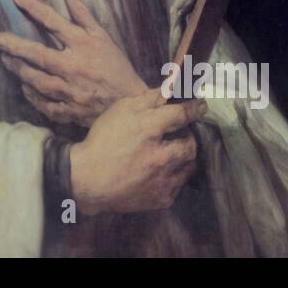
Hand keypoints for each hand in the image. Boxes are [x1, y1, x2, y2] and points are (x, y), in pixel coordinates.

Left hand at [0, 0, 145, 126]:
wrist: (130, 102)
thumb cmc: (115, 66)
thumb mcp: (102, 36)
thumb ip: (81, 13)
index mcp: (84, 45)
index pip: (53, 21)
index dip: (33, 7)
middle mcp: (76, 67)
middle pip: (39, 55)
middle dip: (16, 46)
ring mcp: (72, 91)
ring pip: (38, 81)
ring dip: (19, 70)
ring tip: (6, 60)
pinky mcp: (70, 111)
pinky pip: (45, 105)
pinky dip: (32, 96)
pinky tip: (24, 87)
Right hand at [69, 93, 205, 214]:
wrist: (87, 180)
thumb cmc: (102, 141)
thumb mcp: (120, 111)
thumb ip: (147, 99)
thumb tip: (170, 89)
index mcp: (149, 130)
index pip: (182, 114)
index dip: (194, 108)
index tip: (200, 106)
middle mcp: (161, 157)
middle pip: (190, 144)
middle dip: (188, 137)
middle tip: (179, 135)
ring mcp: (163, 181)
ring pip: (188, 167)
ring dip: (183, 158)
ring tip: (171, 154)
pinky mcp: (161, 199)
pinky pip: (177, 186)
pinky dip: (172, 178)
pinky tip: (159, 173)